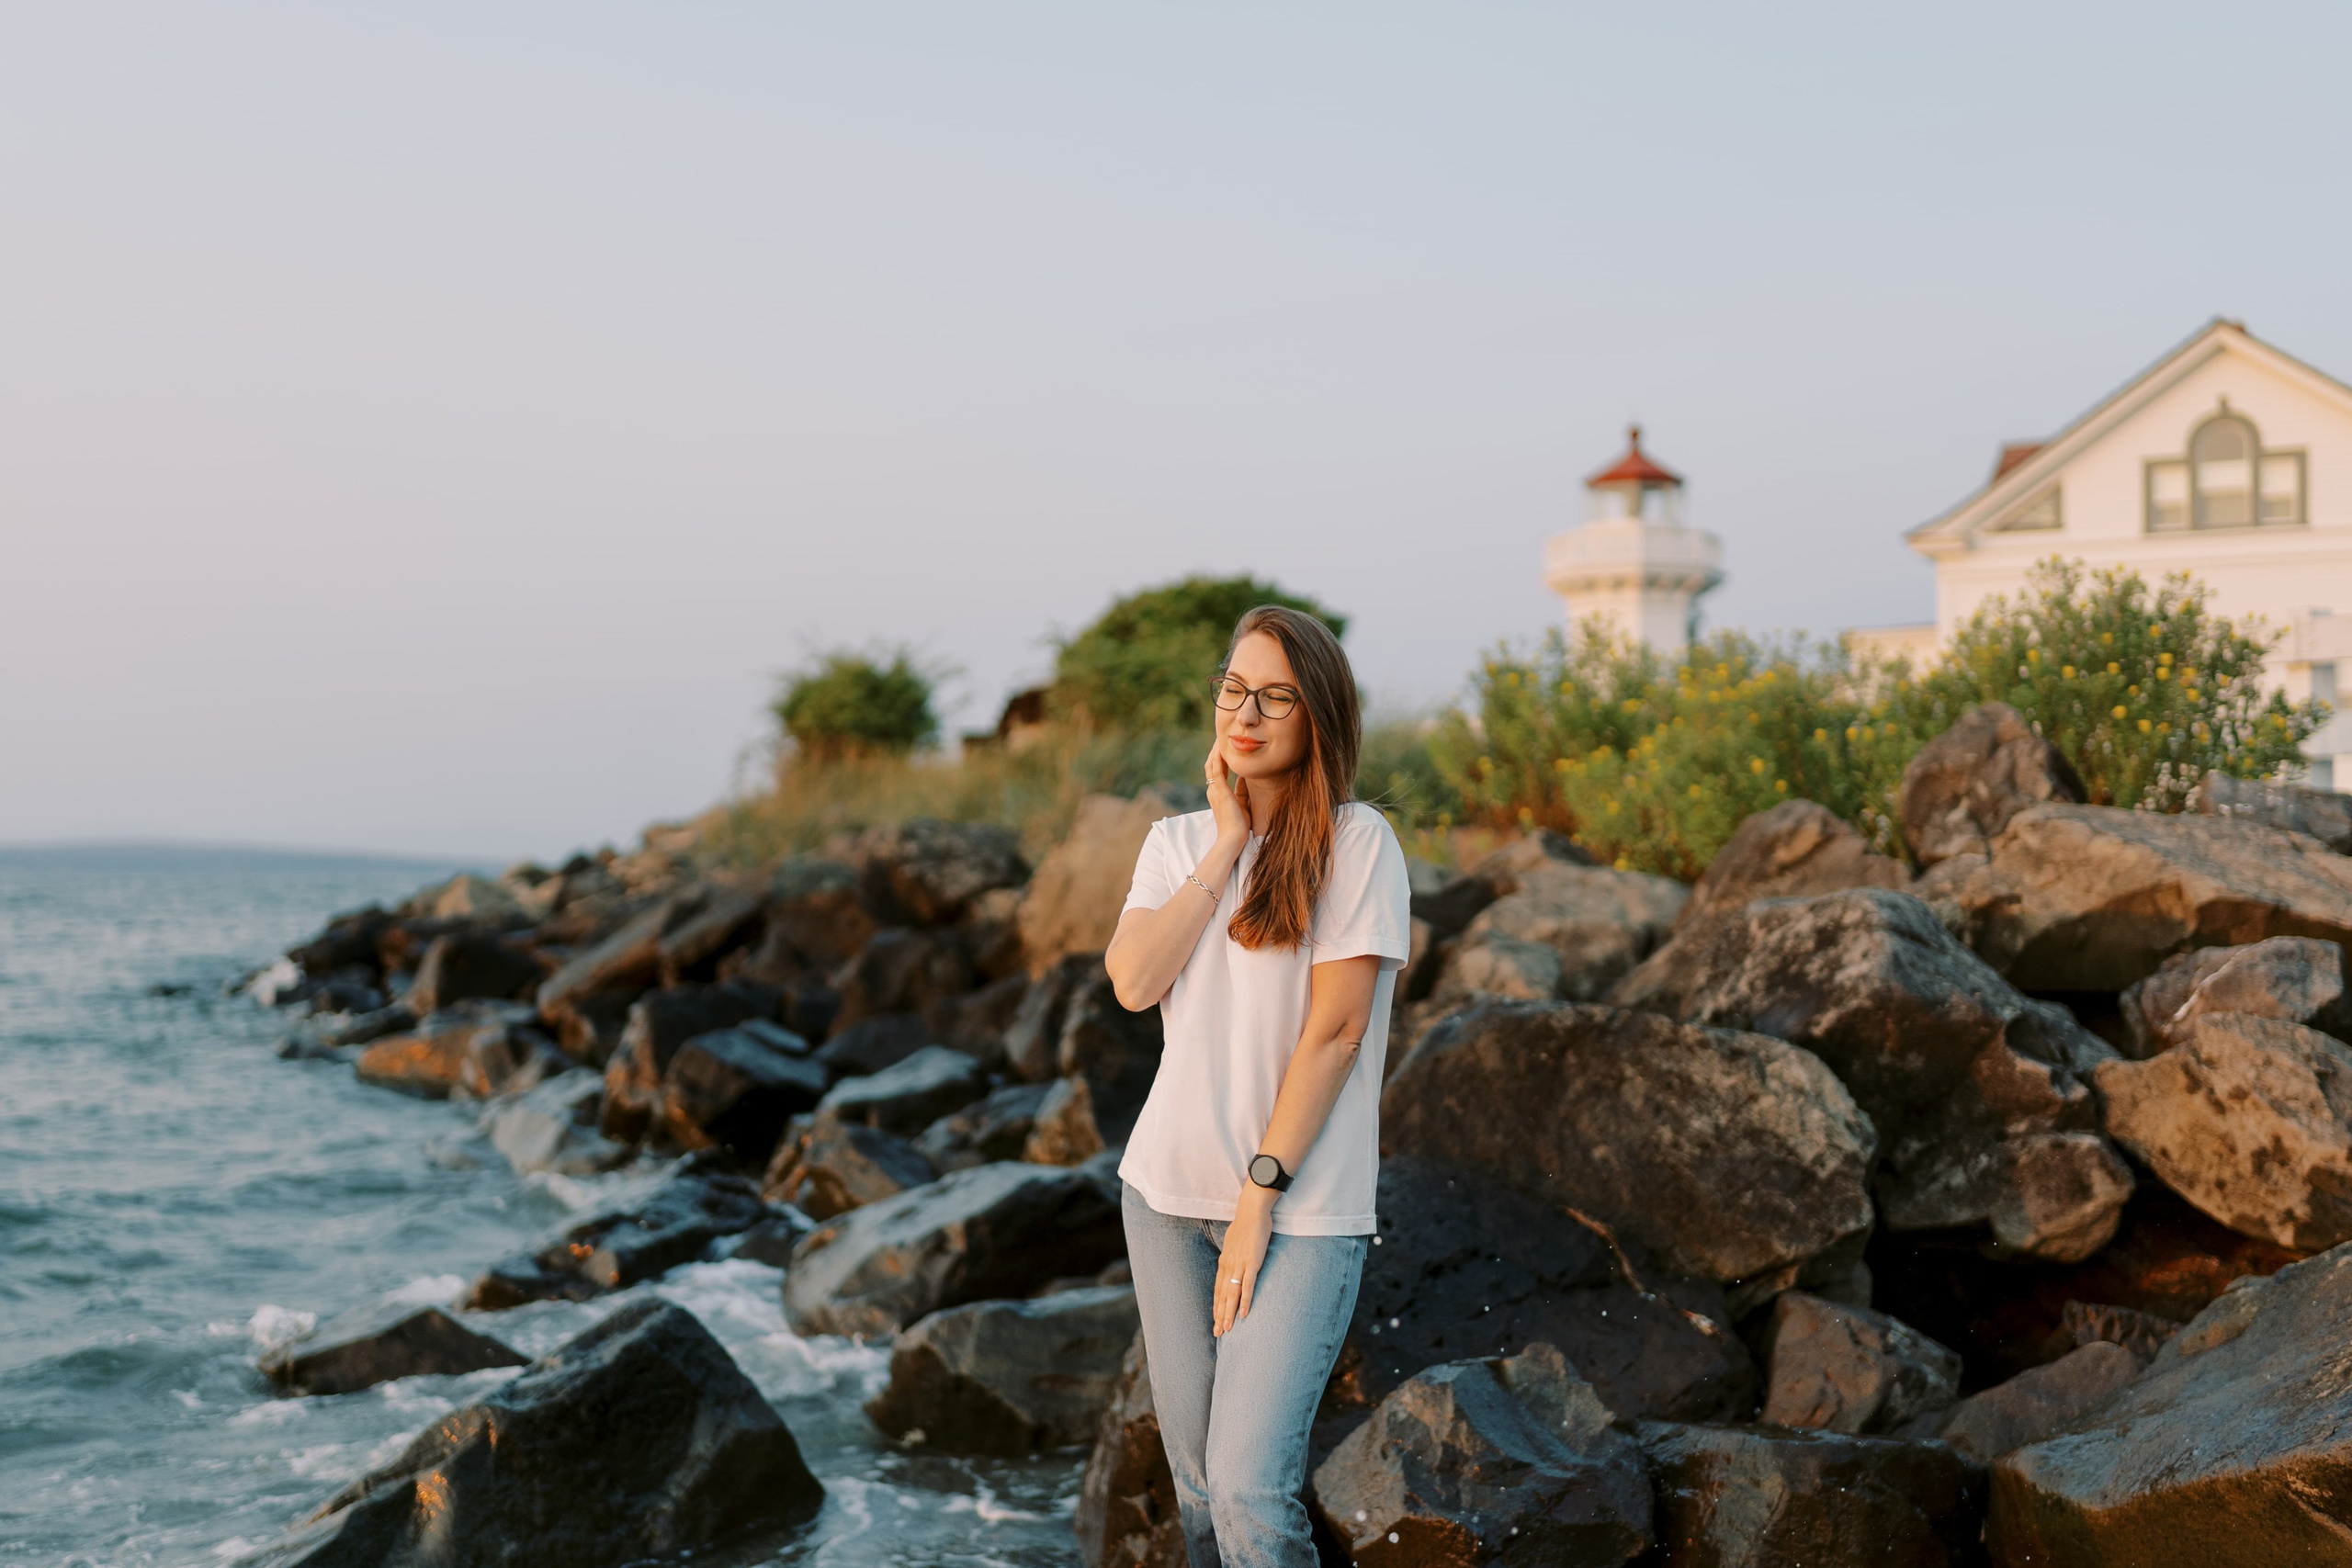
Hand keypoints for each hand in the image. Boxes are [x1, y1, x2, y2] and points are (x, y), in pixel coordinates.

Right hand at [1205, 738, 1250, 848]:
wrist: (1233, 839)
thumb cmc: (1239, 826)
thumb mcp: (1241, 803)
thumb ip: (1241, 790)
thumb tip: (1245, 776)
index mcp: (1217, 793)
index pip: (1216, 770)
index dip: (1219, 757)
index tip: (1225, 745)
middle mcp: (1213, 790)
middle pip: (1211, 764)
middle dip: (1216, 750)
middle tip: (1221, 736)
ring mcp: (1214, 791)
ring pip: (1212, 765)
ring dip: (1216, 750)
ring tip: (1220, 737)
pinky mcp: (1220, 792)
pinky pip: (1216, 771)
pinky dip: (1217, 758)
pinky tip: (1221, 748)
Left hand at [1213, 1190, 1273, 1336]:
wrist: (1252, 1212)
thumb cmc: (1245, 1225)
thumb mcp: (1234, 1242)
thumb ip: (1233, 1254)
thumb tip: (1231, 1260)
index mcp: (1224, 1262)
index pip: (1218, 1289)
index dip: (1217, 1306)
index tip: (1215, 1320)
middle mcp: (1228, 1266)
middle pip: (1222, 1296)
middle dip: (1219, 1315)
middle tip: (1218, 1333)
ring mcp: (1240, 1266)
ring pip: (1232, 1295)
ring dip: (1229, 1314)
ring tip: (1227, 1329)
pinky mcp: (1252, 1263)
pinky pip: (1247, 1286)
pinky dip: (1245, 1301)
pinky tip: (1243, 1315)